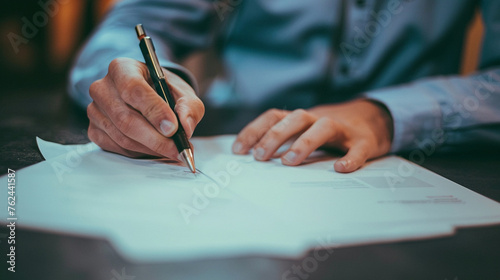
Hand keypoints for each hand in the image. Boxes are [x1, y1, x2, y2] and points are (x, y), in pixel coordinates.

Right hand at [87, 57, 203, 157]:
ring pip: (122, 137)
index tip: (173, 128)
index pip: (133, 89)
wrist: (150, 97)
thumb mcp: (183, 93)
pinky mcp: (94, 130)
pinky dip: (140, 153)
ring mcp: (95, 110)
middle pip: (126, 118)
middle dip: (156, 139)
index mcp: (122, 68)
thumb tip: (185, 126)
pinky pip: (117, 148)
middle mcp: (102, 87)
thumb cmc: (165, 92)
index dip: (154, 111)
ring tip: (172, 150)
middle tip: (178, 149)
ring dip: (150, 148)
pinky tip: (154, 149)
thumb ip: (189, 107)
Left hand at [232, 99, 392, 172]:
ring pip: (323, 127)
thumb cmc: (328, 131)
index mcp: (301, 118)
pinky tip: (340, 168)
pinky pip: (357, 149)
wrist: (372, 120)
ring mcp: (342, 129)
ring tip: (289, 162)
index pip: (273, 117)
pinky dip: (350, 158)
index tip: (238, 150)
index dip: (254, 131)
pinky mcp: (363, 141)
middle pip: (294, 119)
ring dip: (304, 142)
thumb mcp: (304, 131)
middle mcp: (318, 119)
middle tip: (260, 157)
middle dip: (275, 136)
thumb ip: (283, 141)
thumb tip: (251, 159)